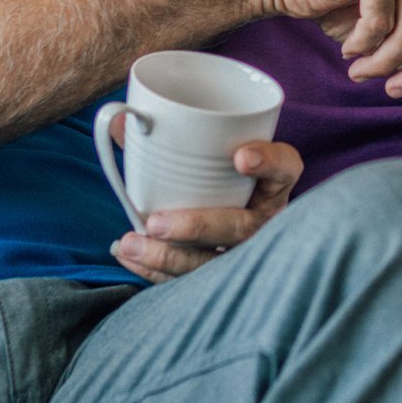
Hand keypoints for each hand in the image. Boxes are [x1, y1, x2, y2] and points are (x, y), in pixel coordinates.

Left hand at [109, 138, 302, 281]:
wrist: (220, 203)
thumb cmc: (214, 169)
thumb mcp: (205, 148)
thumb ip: (166, 131)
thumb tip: (116, 122)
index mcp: (274, 180)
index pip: (285, 167)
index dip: (269, 163)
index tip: (240, 157)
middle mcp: (267, 218)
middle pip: (243, 226)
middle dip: (198, 227)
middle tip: (156, 222)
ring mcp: (246, 252)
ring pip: (216, 262)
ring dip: (169, 256)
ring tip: (130, 243)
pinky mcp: (221, 274)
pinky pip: (193, 280)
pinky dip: (157, 272)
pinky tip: (130, 257)